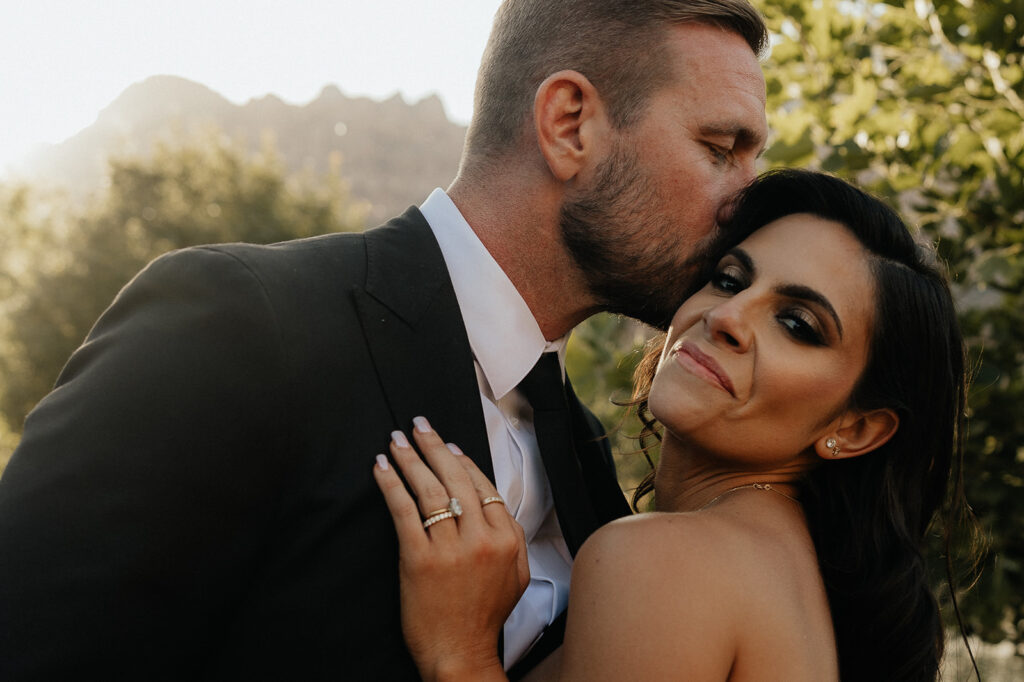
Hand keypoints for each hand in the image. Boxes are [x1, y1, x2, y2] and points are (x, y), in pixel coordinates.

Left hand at [373, 417, 528, 681]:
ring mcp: (450, 549)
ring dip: (410, 458)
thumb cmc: (483, 617)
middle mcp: (481, 539)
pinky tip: (381, 468)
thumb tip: (492, 503)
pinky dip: (391, 484)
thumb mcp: (516, 575)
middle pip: (456, 478)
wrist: (460, 653)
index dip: (463, 460)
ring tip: (397, 440)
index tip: (448, 444)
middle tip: (419, 425)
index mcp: (506, 539)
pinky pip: (404, 510)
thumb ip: (511, 537)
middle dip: (434, 446)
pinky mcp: (419, 560)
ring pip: (430, 489)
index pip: (483, 485)